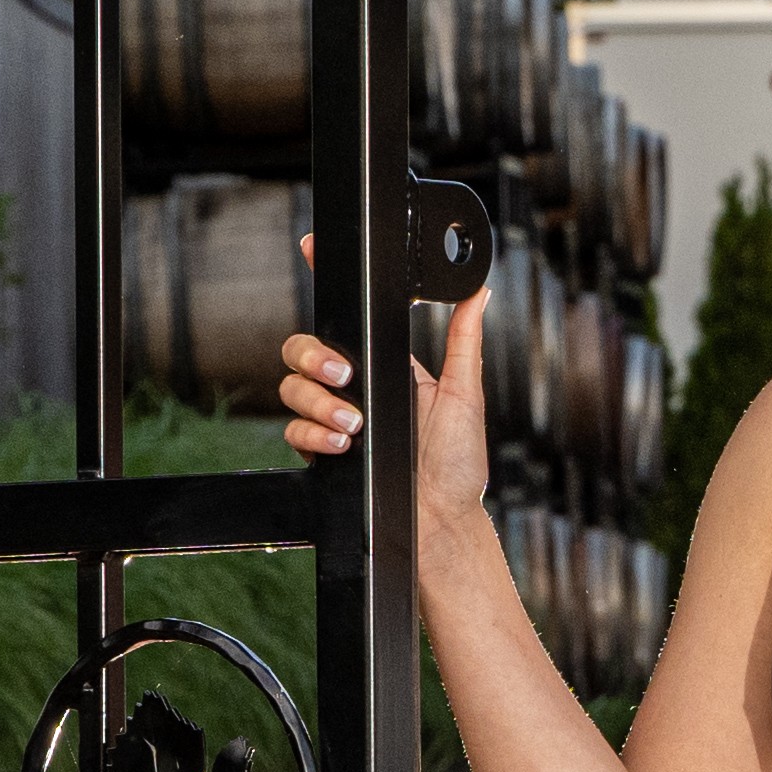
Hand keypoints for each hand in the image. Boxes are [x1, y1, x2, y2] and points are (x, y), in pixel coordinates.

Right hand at [273, 284, 488, 517]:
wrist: (440, 521)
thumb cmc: (458, 465)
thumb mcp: (465, 394)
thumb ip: (464, 341)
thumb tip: (478, 292)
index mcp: (386, 369)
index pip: (348, 323)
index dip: (324, 282)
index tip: (311, 250)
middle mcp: (355, 391)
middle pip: (303, 349)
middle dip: (313, 356)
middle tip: (343, 374)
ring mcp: (334, 420)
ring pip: (293, 388)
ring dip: (318, 401)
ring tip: (353, 424)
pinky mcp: (322, 452)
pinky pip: (294, 431)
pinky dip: (313, 434)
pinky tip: (342, 444)